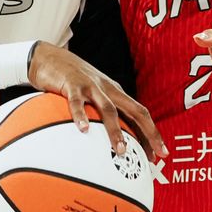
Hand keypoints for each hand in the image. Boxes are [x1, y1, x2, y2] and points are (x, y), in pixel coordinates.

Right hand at [29, 42, 167, 160]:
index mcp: (116, 93)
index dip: (152, 133)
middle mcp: (109, 89)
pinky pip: (77, 102)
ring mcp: (91, 86)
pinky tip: (83, 130)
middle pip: (135, 111)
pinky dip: (81, 115)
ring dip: (116, 131)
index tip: (160, 153)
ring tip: (121, 150)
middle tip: (156, 154)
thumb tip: (111, 140)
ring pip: (109, 109)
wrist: (51, 57)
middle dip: (149, 132)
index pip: (140, 114)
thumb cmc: (74, 80)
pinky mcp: (72, 85)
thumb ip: (102, 113)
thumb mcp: (94, 94)